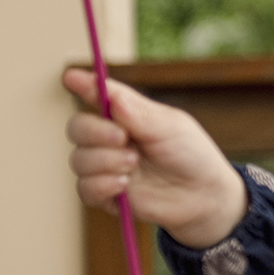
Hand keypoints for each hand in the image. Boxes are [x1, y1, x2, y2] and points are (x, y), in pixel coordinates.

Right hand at [62, 67, 246, 248]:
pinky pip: (84, 188)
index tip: (70, 78)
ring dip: (105, 161)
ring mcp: (106, 166)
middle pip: (77, 127)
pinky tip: (125, 184)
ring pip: (78, 159)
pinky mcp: (106, 194)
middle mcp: (110, 138)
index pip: (98, 95)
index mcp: (126, 114)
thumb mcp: (171, 127)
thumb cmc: (191, 154)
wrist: (203, 196)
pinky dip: (102, 184)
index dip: (83, 85)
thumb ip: (138, 114)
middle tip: (122, 137)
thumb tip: (109, 96)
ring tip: (134, 164)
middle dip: (94, 131)